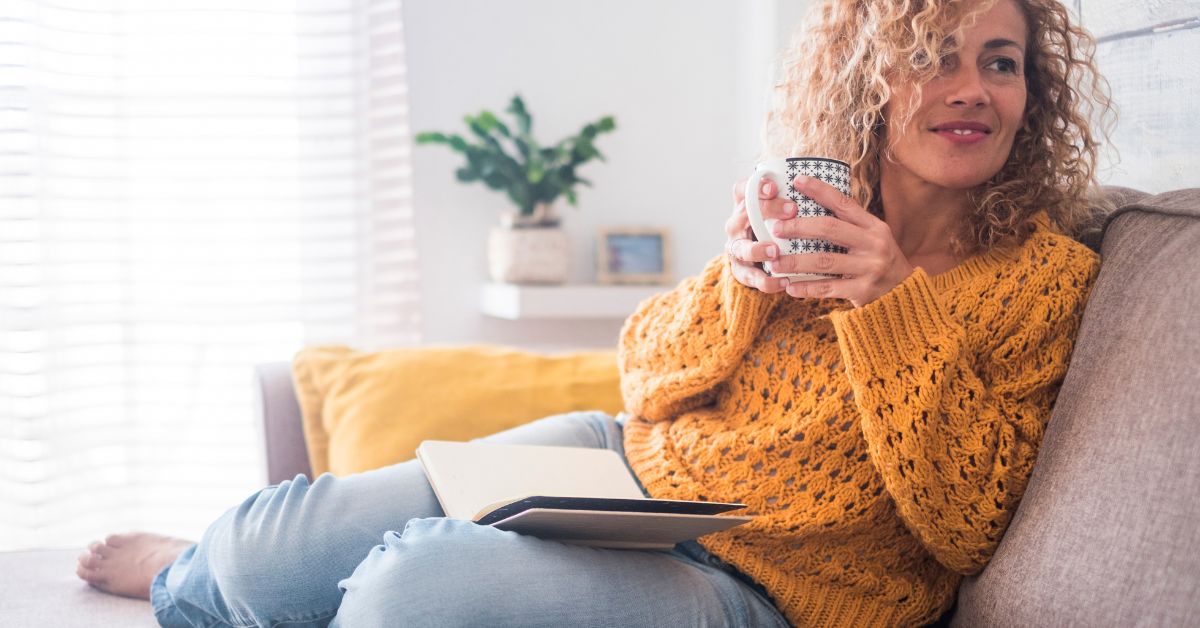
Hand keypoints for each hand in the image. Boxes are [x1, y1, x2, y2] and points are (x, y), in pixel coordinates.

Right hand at [724, 177, 795, 293]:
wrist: (761, 259)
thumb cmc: (779, 227)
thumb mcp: (783, 211)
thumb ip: (793, 200)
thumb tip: (825, 185)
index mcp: (744, 205)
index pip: (743, 189)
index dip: (756, 187)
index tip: (774, 186)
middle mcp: (736, 225)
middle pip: (744, 214)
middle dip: (767, 211)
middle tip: (792, 210)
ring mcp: (736, 248)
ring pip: (741, 248)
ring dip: (757, 249)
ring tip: (775, 252)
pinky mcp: (741, 271)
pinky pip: (750, 277)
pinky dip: (766, 281)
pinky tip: (784, 282)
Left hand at [769, 175, 915, 307]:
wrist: (905, 292)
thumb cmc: (878, 259)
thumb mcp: (873, 237)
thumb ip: (849, 224)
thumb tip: (813, 202)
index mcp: (874, 226)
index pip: (843, 203)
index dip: (820, 190)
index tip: (797, 180)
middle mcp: (873, 244)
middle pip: (830, 229)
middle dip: (799, 227)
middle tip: (776, 229)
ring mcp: (869, 268)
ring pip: (824, 261)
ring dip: (795, 262)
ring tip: (774, 263)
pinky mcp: (863, 291)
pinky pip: (828, 288)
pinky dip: (806, 287)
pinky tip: (789, 287)